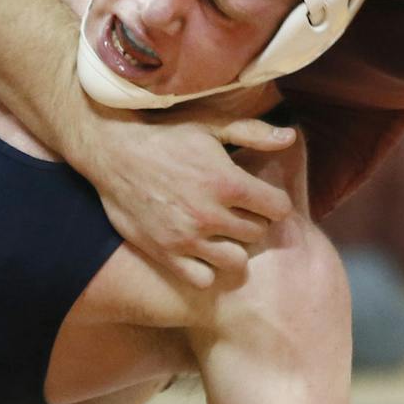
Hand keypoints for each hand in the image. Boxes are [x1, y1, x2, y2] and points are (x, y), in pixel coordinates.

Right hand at [83, 114, 295, 287]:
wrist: (112, 151)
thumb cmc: (165, 135)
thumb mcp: (210, 124)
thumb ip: (253, 133)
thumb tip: (290, 137)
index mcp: (227, 182)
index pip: (278, 208)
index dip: (272, 201)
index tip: (260, 197)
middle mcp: (210, 214)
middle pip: (258, 233)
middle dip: (252, 220)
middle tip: (235, 210)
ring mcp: (187, 238)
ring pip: (236, 260)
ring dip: (232, 246)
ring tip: (219, 231)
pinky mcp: (166, 254)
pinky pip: (203, 278)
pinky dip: (205, 267)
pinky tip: (199, 248)